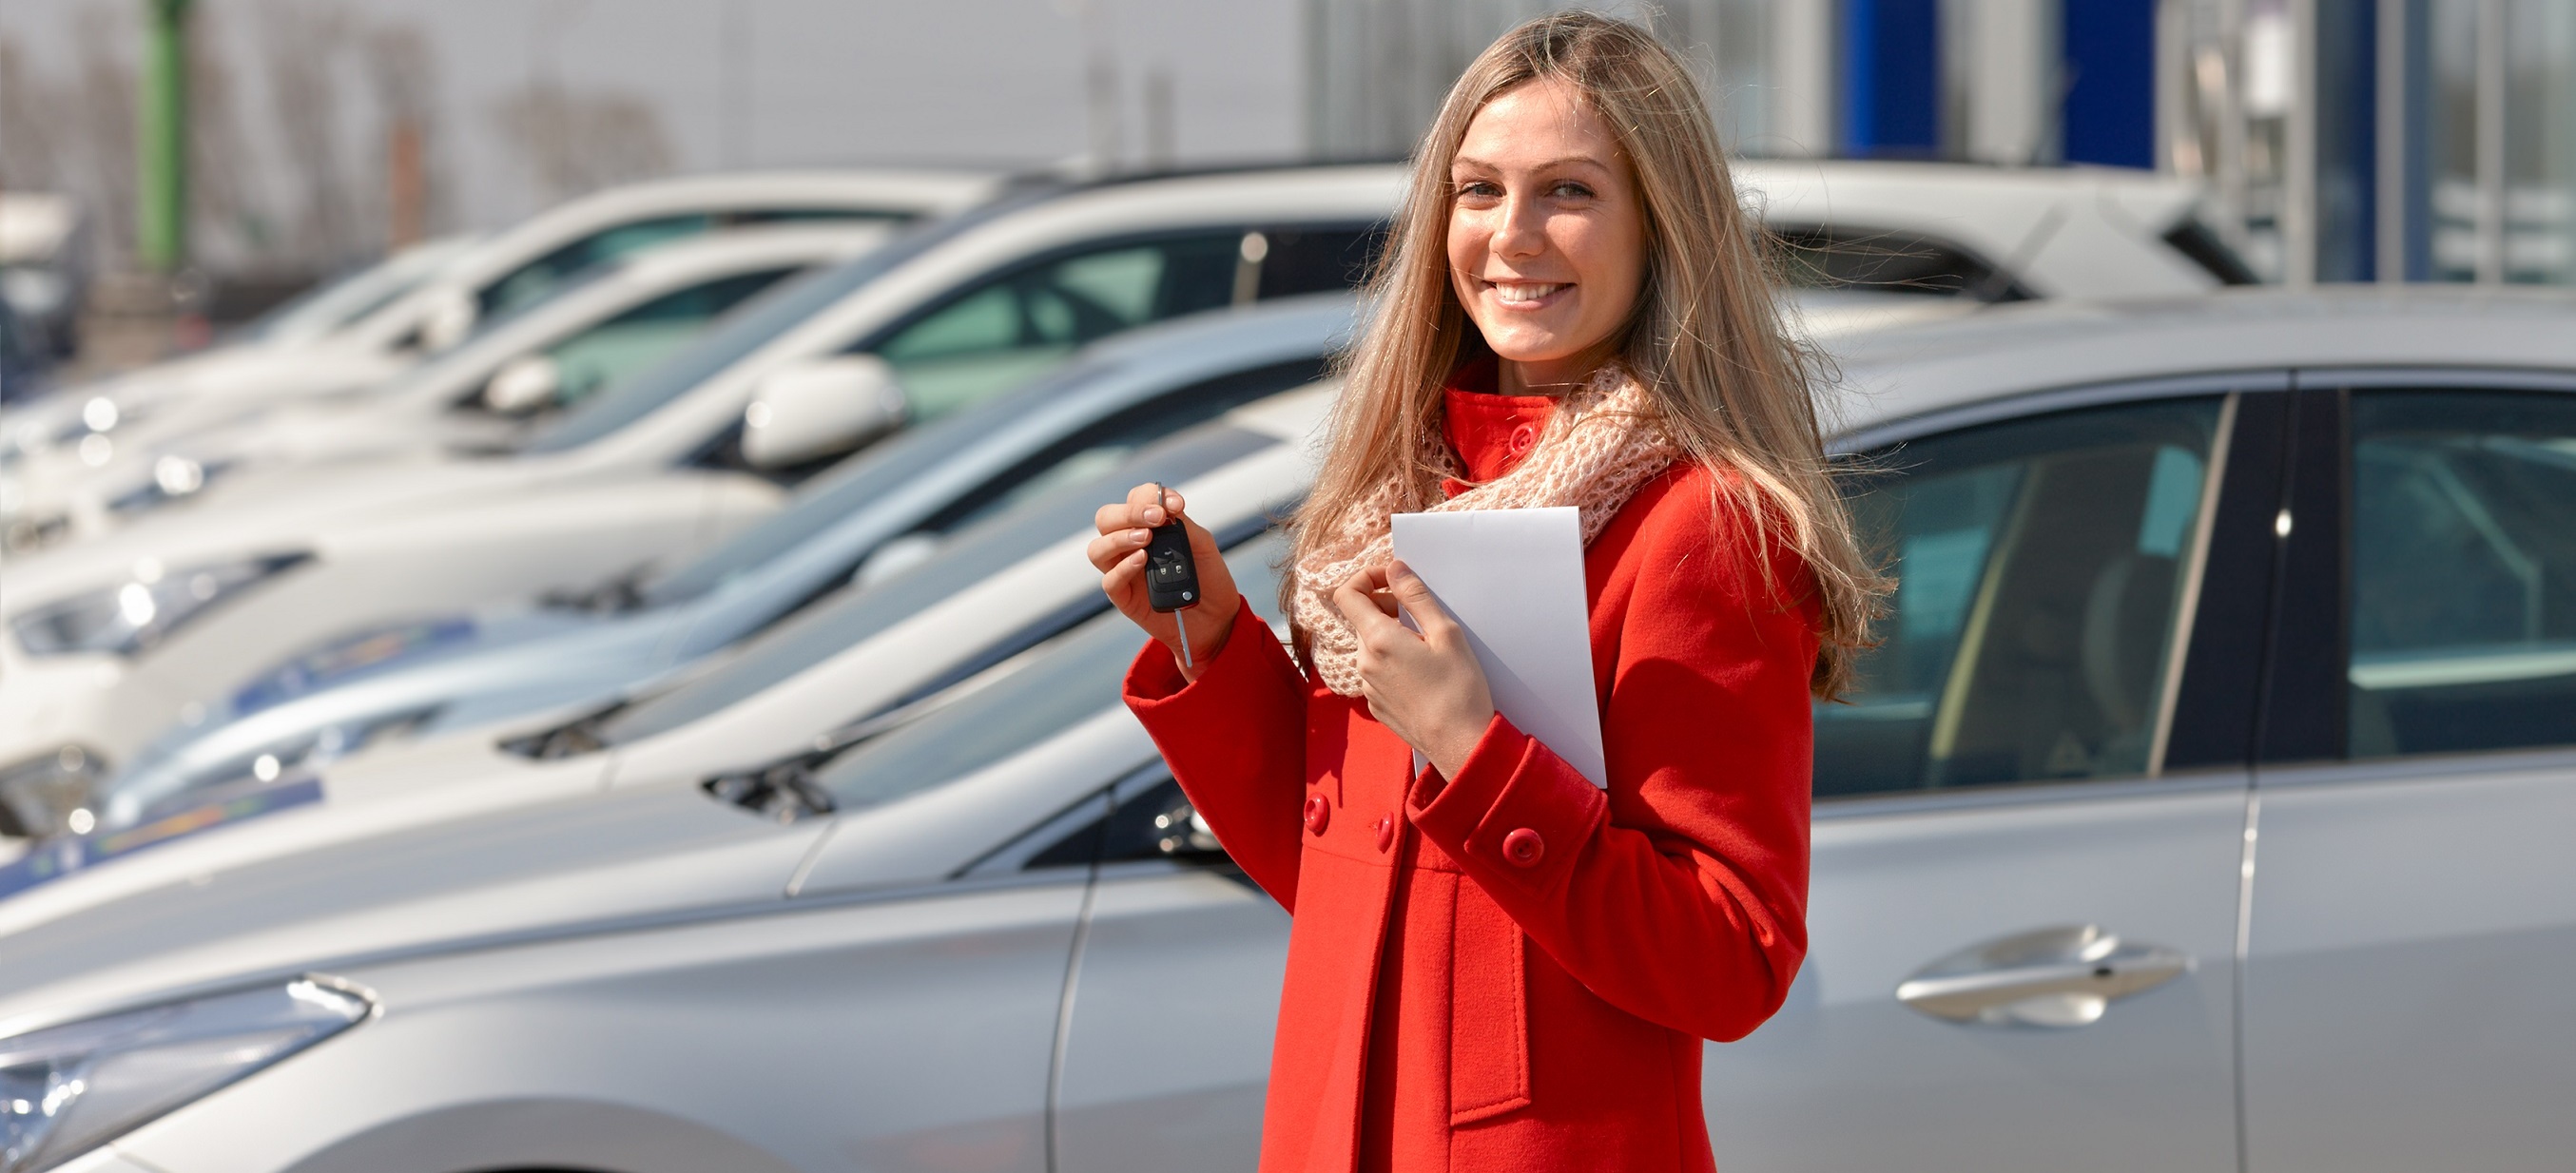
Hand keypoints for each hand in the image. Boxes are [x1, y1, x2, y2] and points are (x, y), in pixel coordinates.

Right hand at [1088, 482, 1240, 679]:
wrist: (1216, 617)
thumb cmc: (1207, 577)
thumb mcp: (1202, 545)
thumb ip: (1182, 524)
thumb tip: (1165, 506)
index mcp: (1147, 525)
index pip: (1134, 499)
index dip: (1150, 495)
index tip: (1176, 504)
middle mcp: (1129, 544)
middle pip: (1106, 519)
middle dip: (1129, 512)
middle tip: (1156, 518)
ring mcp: (1123, 571)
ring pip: (1097, 548)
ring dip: (1120, 537)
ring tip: (1146, 538)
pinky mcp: (1123, 597)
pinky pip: (1109, 580)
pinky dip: (1124, 567)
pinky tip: (1143, 560)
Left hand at [1330, 560, 1495, 778]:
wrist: (1460, 744)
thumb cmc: (1459, 689)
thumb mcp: (1445, 633)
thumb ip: (1415, 596)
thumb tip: (1394, 568)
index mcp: (1377, 640)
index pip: (1347, 594)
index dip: (1366, 577)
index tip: (1393, 579)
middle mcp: (1364, 663)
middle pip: (1361, 619)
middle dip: (1385, 607)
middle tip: (1419, 614)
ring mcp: (1367, 687)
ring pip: (1370, 646)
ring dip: (1390, 635)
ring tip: (1425, 646)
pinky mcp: (1376, 705)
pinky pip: (1376, 671)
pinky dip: (1392, 660)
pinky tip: (1422, 672)